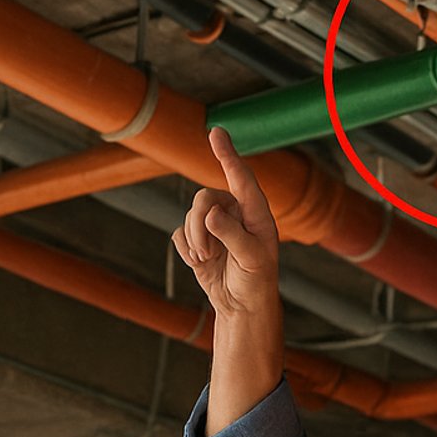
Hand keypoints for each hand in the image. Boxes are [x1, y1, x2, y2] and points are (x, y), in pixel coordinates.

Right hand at [171, 126, 279, 318]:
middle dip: (200, 226)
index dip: (227, 153)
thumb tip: (210, 212)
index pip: (240, 176)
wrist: (241, 305)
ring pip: (189, 215)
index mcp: (255, 211)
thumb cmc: (256, 280)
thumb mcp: (251, 259)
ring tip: (209, 260)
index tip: (216, 131)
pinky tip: (202, 263)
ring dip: (195, 241)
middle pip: (203, 197)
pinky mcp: (197, 237)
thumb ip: (232, 234)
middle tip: (207, 252)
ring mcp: (214, 223)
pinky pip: (180, 233)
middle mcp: (234, 211)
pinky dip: (188, 251)